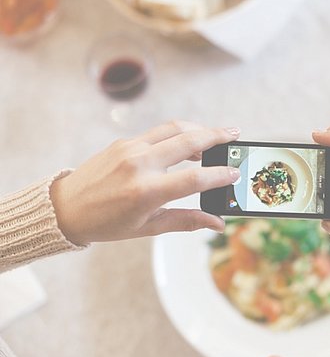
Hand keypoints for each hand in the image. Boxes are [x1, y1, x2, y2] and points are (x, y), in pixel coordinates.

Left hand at [50, 121, 240, 244]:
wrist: (66, 208)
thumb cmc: (107, 223)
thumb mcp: (149, 227)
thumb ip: (187, 221)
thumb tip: (218, 223)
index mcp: (146, 192)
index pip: (194, 178)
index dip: (219, 175)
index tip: (235, 173)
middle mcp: (140, 165)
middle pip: (189, 141)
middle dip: (217, 136)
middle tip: (236, 134)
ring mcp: (130, 149)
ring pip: (174, 129)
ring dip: (199, 129)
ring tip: (217, 134)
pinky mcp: (124, 142)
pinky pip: (158, 132)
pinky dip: (178, 133)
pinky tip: (188, 142)